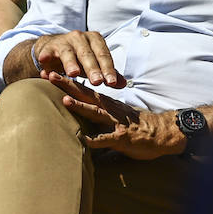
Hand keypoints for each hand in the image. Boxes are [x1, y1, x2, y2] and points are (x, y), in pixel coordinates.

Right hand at [29, 31, 121, 86]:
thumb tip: (124, 84)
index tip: (112, 83)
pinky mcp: (49, 47)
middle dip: (93, 68)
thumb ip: (108, 72)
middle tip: (97, 82)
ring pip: (69, 53)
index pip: (104, 55)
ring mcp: (64, 41)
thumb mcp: (95, 64)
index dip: (108, 69)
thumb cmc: (80, 57)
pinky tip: (45, 63)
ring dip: (71, 63)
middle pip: (88, 54)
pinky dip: (46, 56)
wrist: (55, 48)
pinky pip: (48, 52)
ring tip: (73, 73)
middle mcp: (80, 37)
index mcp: (95, 40)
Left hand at [46, 72, 183, 158]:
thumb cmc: (138, 126)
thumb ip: (99, 116)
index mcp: (107, 104)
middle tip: (49, 75)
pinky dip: (96, 139)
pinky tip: (84, 140)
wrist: (163, 133)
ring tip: (65, 100)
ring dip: (81, 106)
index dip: (67, 81)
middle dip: (67, 85)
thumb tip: (79, 116)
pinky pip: (108, 139)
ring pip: (96, 112)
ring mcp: (116, 123)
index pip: (84, 89)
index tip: (50, 73)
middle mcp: (110, 109)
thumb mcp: (116, 118)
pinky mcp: (123, 138)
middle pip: (86, 94)